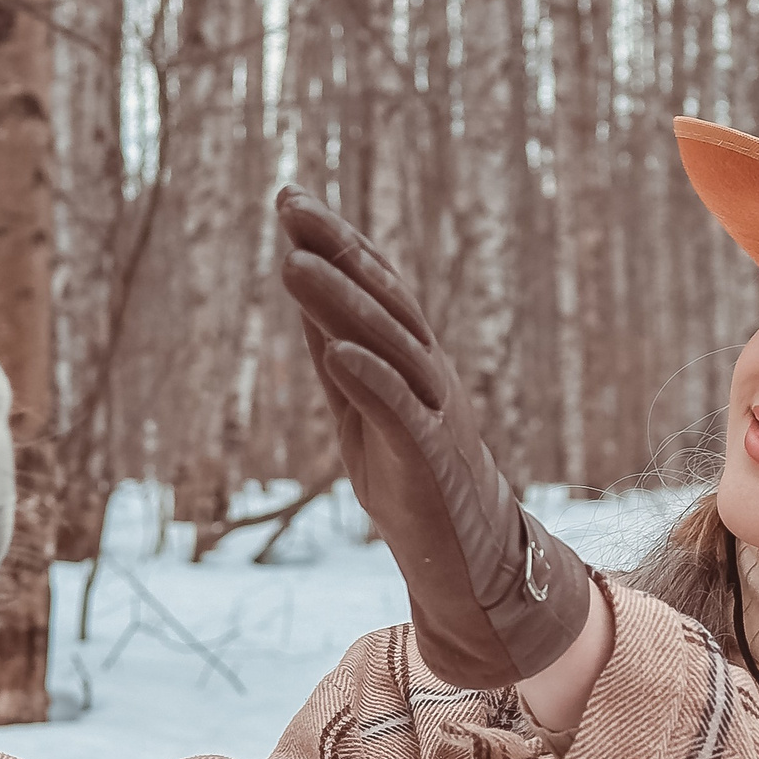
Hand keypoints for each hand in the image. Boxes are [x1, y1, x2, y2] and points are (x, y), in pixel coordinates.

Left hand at [276, 185, 592, 689]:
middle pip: (383, 299)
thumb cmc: (411, 479)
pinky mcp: (431, 458)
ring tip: (293, 264)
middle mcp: (428, 372)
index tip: (290, 198)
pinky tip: (336, 351)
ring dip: (342, 302)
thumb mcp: (359, 408)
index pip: (373, 285)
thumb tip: (305, 292)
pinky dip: (372, 378)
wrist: (468, 560)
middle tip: (290, 206)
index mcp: (409, 358)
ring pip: (390, 345)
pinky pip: (402, 411)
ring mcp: (435, 413)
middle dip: (336, 249)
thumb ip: (337, 352)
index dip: (335, 239)